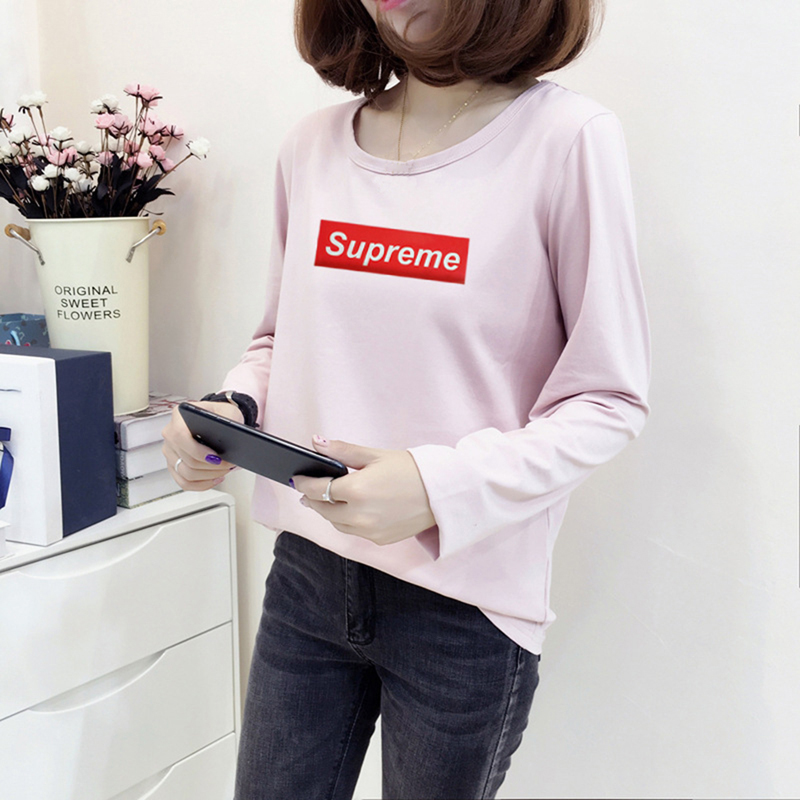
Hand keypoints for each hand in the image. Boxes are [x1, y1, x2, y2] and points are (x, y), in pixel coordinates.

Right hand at [160, 400, 243, 490]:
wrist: (216, 420)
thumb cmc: (220, 413)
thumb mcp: (227, 411)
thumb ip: (227, 421)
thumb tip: (230, 440)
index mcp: (179, 416)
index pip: (180, 437)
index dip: (198, 451)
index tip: (217, 457)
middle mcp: (170, 434)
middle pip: (186, 460)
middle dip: (212, 467)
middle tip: (229, 464)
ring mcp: (170, 451)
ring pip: (186, 474)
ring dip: (209, 476)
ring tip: (224, 471)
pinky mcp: (174, 465)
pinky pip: (185, 482)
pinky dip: (202, 484)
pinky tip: (215, 478)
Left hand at [290, 435, 436, 545]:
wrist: (442, 493)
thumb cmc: (412, 470)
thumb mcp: (375, 455)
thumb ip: (342, 451)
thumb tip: (316, 442)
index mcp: (357, 490)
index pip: (318, 489)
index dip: (304, 483)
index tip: (298, 478)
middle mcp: (360, 515)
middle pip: (323, 509)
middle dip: (311, 499)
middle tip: (306, 490)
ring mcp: (369, 531)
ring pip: (336, 524)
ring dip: (328, 512)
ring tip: (325, 500)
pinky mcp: (380, 540)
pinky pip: (353, 532)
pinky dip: (346, 521)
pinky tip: (348, 510)